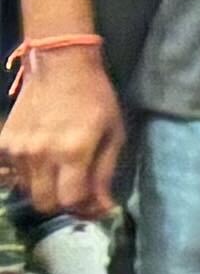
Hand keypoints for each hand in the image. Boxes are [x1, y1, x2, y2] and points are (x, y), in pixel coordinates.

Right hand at [1, 48, 119, 226]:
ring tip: (59, 171)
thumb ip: (104, 173)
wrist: (61, 66)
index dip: (84, 207)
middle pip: (44, 203)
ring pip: (26, 190)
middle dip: (62, 203)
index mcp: (73, 151)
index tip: (93, 204)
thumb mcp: (113, 133)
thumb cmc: (95, 98)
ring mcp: (17, 149)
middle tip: (75, 191)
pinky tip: (38, 163)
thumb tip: (102, 207)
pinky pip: (8, 174)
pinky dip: (22, 176)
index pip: (70, 201)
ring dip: (44, 188)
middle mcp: (40, 154)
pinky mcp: (3, 143)